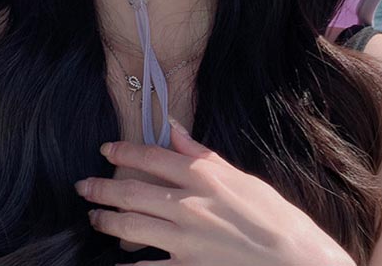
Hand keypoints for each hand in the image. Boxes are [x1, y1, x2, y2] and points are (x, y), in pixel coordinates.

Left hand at [74, 117, 354, 264]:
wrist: (299, 264)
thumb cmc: (275, 219)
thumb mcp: (242, 178)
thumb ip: (203, 155)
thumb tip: (174, 129)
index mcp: (203, 178)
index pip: (152, 157)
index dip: (123, 151)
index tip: (105, 149)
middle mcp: (189, 206)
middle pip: (132, 192)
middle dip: (102, 188)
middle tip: (82, 186)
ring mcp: (186, 241)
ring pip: (132, 226)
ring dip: (106, 221)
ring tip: (93, 218)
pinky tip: (117, 263)